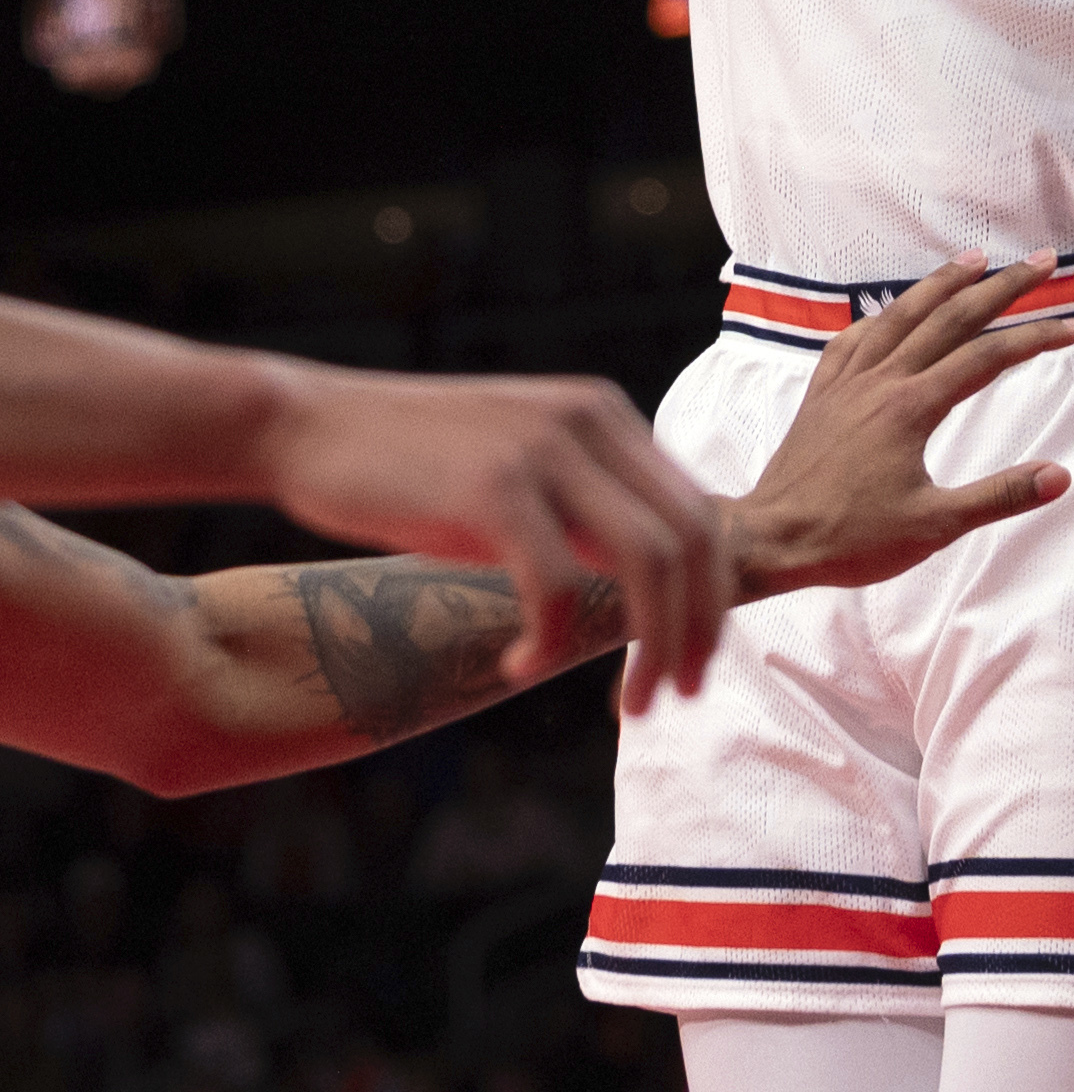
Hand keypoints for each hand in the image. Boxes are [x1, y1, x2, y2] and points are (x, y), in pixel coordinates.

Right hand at [250, 358, 727, 713]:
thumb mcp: (520, 473)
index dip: (711, 596)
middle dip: (696, 632)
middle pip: (689, 539)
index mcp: (604, 415)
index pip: (698, 509)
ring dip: (649, 647)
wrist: (312, 426)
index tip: (693, 663)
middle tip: (670, 700)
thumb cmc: (412, 468)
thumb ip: (583, 507)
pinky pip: (556, 586)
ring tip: (627, 706)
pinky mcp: (492, 487)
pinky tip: (519, 663)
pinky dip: (550, 642)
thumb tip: (644, 585)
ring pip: (646, 562)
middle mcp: (589, 421)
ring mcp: (543, 449)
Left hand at [729, 260, 1073, 595]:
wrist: (768, 541)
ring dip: (943, 283)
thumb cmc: (850, 539)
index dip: (1037, 337)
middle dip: (1003, 286)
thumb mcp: (934, 527)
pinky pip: (855, 339)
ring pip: (902, 314)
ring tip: (975, 259)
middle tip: (1043, 261)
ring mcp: (849, 381)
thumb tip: (1060, 475)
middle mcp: (884, 379)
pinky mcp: (822, 392)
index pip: (989, 357)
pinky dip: (881, 317)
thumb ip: (998, 497)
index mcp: (914, 406)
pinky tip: (888, 315)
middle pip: (952, 317)